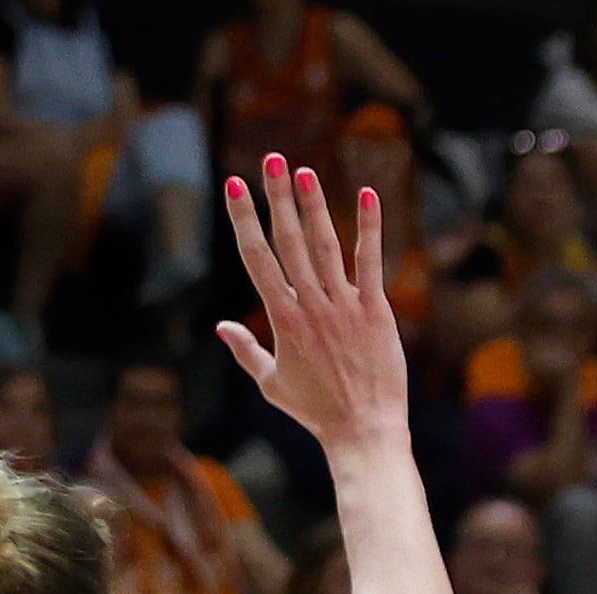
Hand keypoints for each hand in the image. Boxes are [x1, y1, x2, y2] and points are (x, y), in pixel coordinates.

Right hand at [214, 155, 404, 451]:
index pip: (257, 258)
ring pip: (325, 245)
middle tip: (270, 160)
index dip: (244, 219)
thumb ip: (246, 351)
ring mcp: (344, 306)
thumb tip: (220, 327)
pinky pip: (370, 262)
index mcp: (282, 320)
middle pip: (289, 242)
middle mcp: (311, 306)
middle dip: (277, 197)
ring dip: (314, 205)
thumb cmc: (316, 411)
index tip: (233, 185)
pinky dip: (369, 228)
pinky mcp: (376, 311)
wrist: (363, 431)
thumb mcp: (272, 384)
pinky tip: (367, 194)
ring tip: (304, 171)